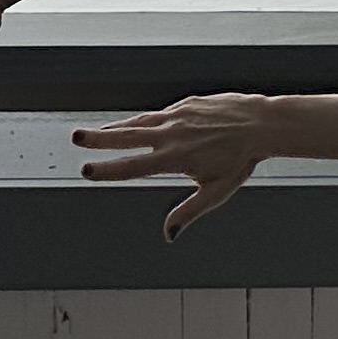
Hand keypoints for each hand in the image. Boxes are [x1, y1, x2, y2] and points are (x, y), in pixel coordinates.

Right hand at [75, 93, 276, 236]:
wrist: (261, 123)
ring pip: (140, 121)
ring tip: (96, 131)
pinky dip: (142, 119)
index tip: (86, 169)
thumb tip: (169, 235)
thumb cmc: (241, 160)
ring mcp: (178, 115)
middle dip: (99, 138)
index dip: (108, 169)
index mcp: (174, 158)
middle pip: (127, 136)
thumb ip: (189, 211)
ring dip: (116, 126)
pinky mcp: (188, 104)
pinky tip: (135, 123)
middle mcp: (171, 134)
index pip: (133, 166)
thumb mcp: (216, 192)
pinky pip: (159, 113)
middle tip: (76, 137)